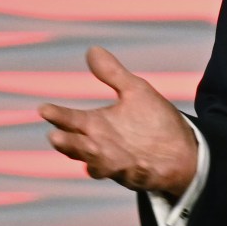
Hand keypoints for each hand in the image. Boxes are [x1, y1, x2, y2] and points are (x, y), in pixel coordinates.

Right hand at [39, 46, 197, 196]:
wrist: (181, 147)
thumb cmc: (153, 120)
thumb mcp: (135, 92)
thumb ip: (112, 74)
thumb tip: (92, 49)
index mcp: (98, 126)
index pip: (71, 120)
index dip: (57, 116)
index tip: (44, 108)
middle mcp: (102, 147)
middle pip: (77, 147)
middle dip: (68, 143)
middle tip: (56, 135)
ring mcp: (119, 164)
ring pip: (99, 165)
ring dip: (94, 159)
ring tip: (90, 147)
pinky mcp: (141, 176)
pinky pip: (135, 176)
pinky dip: (135, 172)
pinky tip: (139, 163)